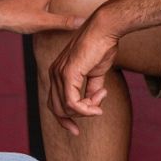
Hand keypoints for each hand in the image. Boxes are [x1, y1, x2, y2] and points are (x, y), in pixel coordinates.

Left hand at [47, 19, 117, 135]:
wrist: (105, 29)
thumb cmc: (102, 46)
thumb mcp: (96, 73)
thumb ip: (92, 89)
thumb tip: (94, 104)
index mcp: (58, 72)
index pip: (54, 103)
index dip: (65, 120)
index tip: (76, 131)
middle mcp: (54, 73)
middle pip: (56, 109)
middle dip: (74, 119)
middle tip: (97, 112)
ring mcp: (59, 73)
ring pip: (65, 108)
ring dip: (86, 110)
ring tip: (101, 99)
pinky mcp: (68, 74)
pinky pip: (73, 103)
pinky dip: (86, 109)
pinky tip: (98, 106)